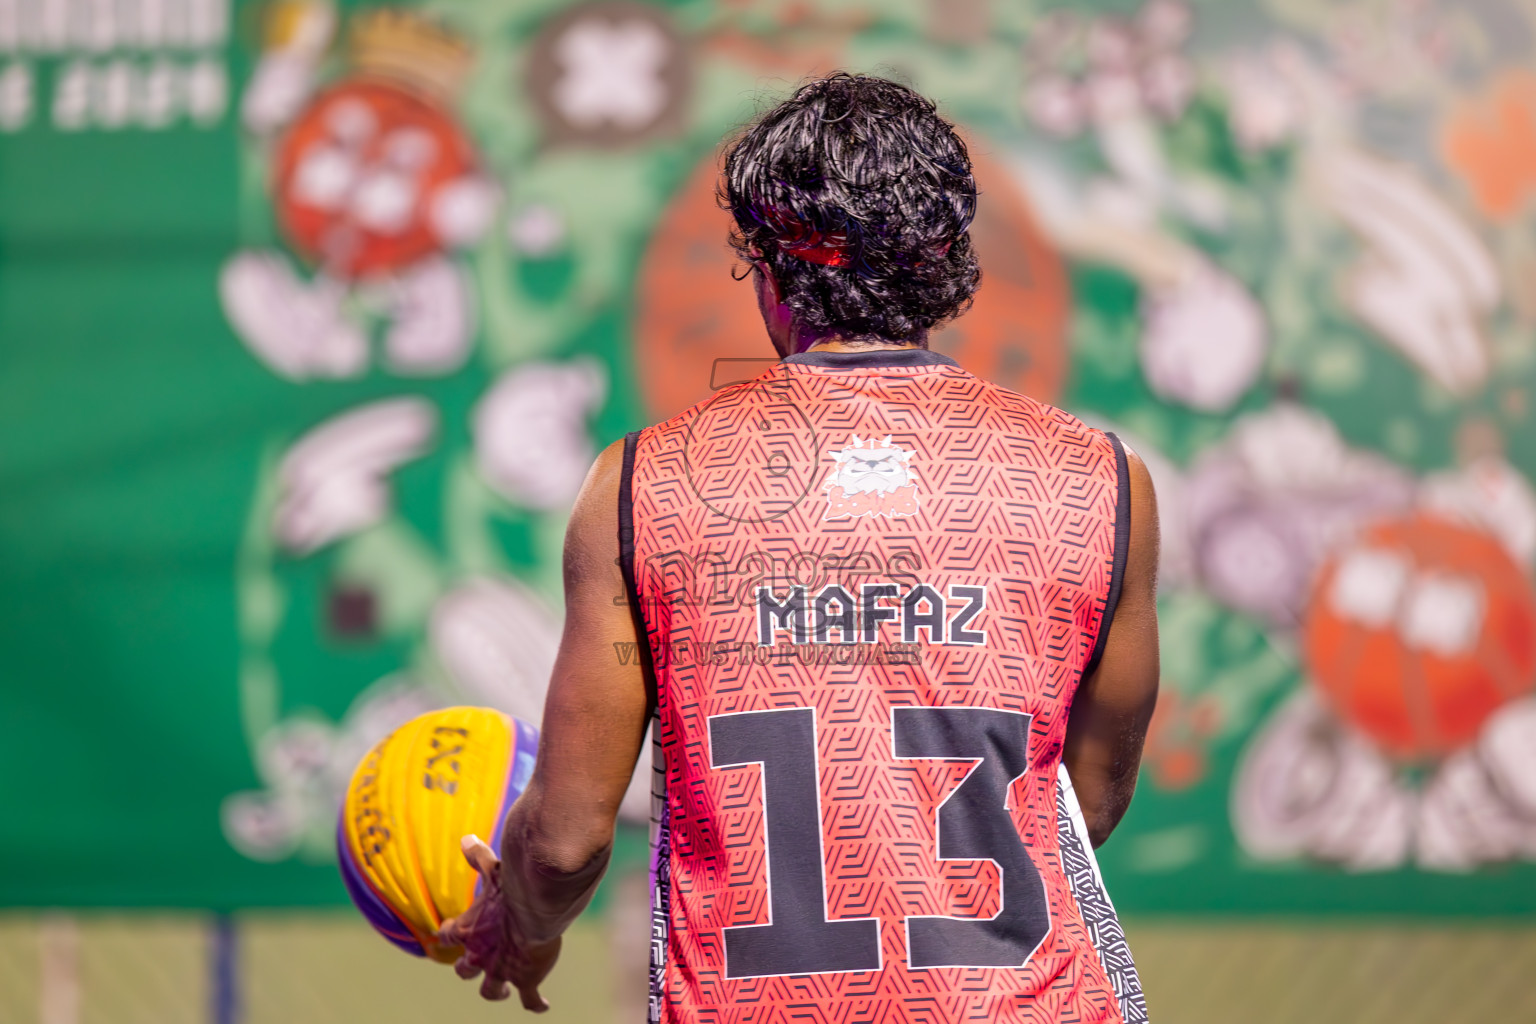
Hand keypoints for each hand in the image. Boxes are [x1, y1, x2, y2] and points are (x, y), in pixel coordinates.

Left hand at [437, 834, 561, 1010]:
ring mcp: (503, 969)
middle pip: (464, 970)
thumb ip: (479, 857)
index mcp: (470, 929)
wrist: (537, 907)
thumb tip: (466, 839)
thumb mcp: (494, 869)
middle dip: (467, 969)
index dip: (448, 934)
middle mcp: (482, 954)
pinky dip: (535, 1003)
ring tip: (501, 992)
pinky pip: (529, 998)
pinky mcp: (526, 979)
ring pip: (490, 990)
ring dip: (494, 991)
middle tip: (472, 967)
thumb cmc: (514, 885)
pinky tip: (542, 1006)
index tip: (448, 931)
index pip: (448, 935)